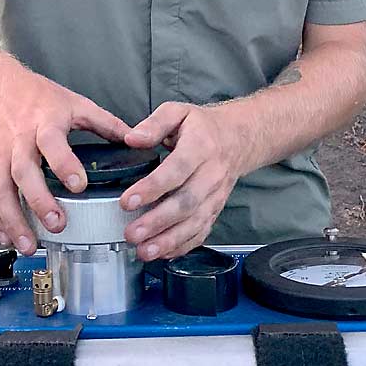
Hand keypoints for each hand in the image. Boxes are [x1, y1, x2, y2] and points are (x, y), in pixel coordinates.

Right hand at [0, 56, 128, 255]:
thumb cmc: (34, 95)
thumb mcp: (73, 102)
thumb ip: (104, 122)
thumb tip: (135, 139)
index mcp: (44, 122)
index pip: (52, 144)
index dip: (64, 164)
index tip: (78, 185)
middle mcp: (18, 140)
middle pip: (23, 173)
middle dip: (39, 201)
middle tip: (57, 225)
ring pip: (1, 190)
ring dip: (14, 220)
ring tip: (30, 245)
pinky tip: (6, 238)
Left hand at [120, 102, 244, 260]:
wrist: (238, 140)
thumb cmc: (202, 127)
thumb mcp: (178, 112)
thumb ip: (154, 123)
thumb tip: (131, 138)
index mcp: (201, 147)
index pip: (176, 170)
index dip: (152, 187)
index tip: (127, 201)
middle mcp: (212, 175)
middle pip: (186, 203)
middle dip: (158, 222)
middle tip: (132, 233)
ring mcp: (216, 196)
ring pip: (195, 223)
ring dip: (169, 240)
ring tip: (144, 251)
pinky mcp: (215, 210)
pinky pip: (201, 232)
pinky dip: (183, 246)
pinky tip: (162, 254)